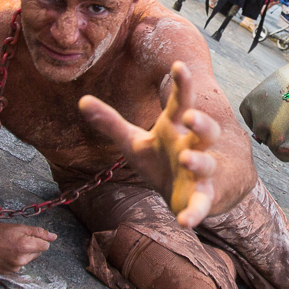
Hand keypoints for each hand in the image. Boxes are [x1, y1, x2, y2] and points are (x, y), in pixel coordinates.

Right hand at [0, 221, 55, 273]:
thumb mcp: (20, 227)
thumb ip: (39, 233)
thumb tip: (54, 237)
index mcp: (26, 246)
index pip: (45, 246)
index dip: (39, 239)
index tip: (29, 236)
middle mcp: (22, 260)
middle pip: (37, 253)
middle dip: (31, 246)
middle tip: (17, 240)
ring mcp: (15, 268)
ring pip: (28, 259)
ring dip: (23, 254)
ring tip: (10, 247)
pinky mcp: (8, 272)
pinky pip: (18, 265)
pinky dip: (15, 260)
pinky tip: (5, 254)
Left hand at [79, 62, 218, 227]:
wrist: (189, 193)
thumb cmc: (161, 160)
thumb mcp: (134, 142)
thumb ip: (110, 123)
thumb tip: (82, 101)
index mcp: (176, 129)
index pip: (181, 102)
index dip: (182, 85)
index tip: (179, 65)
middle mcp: (193, 147)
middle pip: (205, 130)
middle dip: (201, 123)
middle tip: (190, 116)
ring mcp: (200, 173)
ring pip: (206, 163)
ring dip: (199, 161)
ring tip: (188, 159)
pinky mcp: (201, 198)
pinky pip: (201, 205)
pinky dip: (195, 213)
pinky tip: (185, 222)